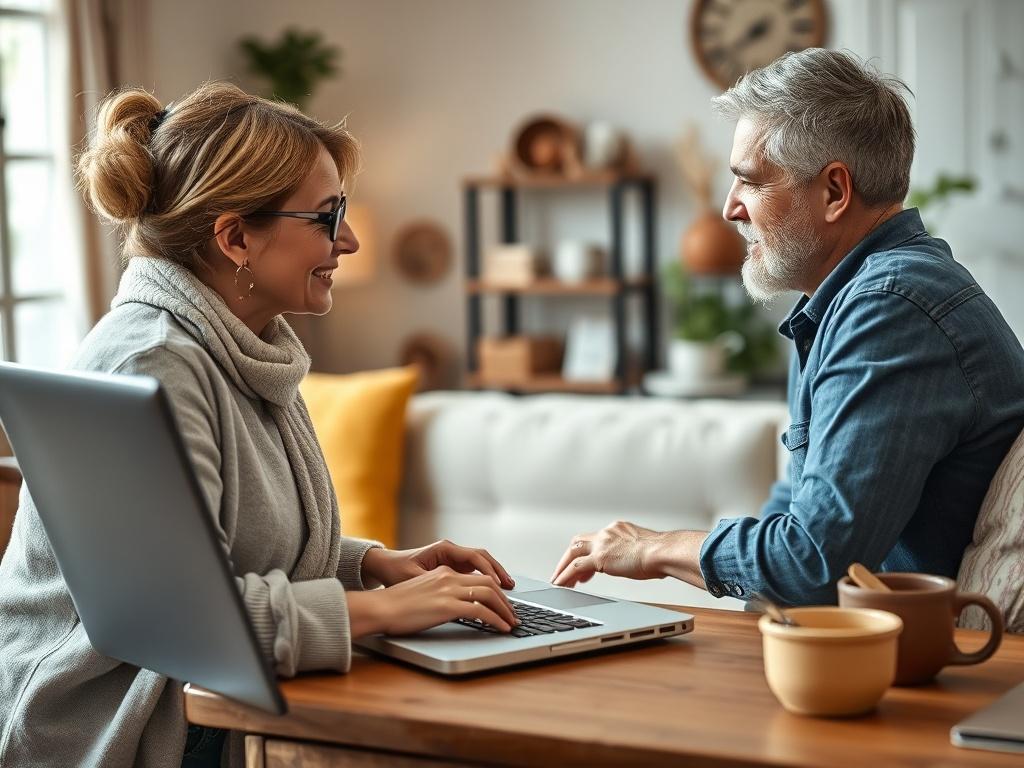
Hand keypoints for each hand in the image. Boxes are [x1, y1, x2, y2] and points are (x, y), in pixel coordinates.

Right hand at [346, 566, 518, 636]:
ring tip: (512, 623)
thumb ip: (439, 595)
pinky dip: (496, 620)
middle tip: (513, 614)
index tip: (502, 603)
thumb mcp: (421, 593)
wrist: (379, 608)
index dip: (494, 590)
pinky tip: (501, 628)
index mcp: (442, 573)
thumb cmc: (394, 606)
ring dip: (505, 610)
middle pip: (488, 583)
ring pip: (489, 595)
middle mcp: (448, 577)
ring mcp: (449, 590)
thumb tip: (453, 608)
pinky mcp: (447, 605)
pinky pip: (480, 611)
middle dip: (505, 599)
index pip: (477, 577)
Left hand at [361, 540, 514, 588]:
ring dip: (494, 575)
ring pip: (480, 564)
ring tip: (508, 589)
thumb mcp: (414, 578)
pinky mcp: (452, 567)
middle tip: (510, 588)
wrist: (385, 566)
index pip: (474, 557)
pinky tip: (493, 591)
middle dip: (498, 572)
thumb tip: (455, 592)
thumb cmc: (396, 572)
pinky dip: (485, 579)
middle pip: (482, 559)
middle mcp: (451, 551)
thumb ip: (434, 583)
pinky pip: (474, 571)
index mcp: (444, 549)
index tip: (499, 586)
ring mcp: (453, 558)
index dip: (489, 572)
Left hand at [550, 520, 668, 587]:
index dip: (587, 552)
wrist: (663, 552)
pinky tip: (561, 585)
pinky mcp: (599, 558)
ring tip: (558, 581)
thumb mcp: (646, 550)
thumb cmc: (662, 554)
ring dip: (563, 568)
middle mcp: (607, 533)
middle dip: (568, 557)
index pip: (595, 538)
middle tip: (563, 572)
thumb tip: (641, 563)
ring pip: (572, 553)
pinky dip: (565, 576)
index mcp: (618, 529)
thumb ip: (637, 554)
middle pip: (578, 542)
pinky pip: (575, 567)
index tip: (585, 566)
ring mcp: (602, 544)